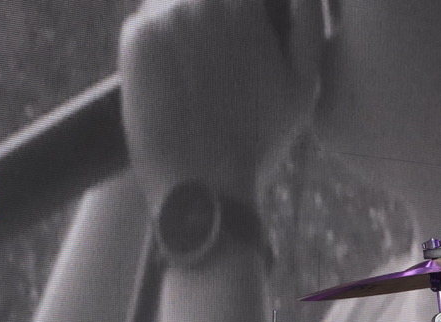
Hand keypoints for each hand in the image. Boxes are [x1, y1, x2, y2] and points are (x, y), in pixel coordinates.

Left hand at [119, 0, 323, 207]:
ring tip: (193, 68)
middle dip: (211, 13)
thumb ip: (307, 22)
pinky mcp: (134, 42)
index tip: (243, 38)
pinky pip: (142, 22)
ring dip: (181, 21)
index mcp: (243, 2)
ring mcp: (161, 18)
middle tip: (217, 59)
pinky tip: (169, 75)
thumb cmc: (259, 140)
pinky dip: (155, 40)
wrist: (201, 184)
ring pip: (171, 0)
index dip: (243, 11)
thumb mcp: (304, 83)